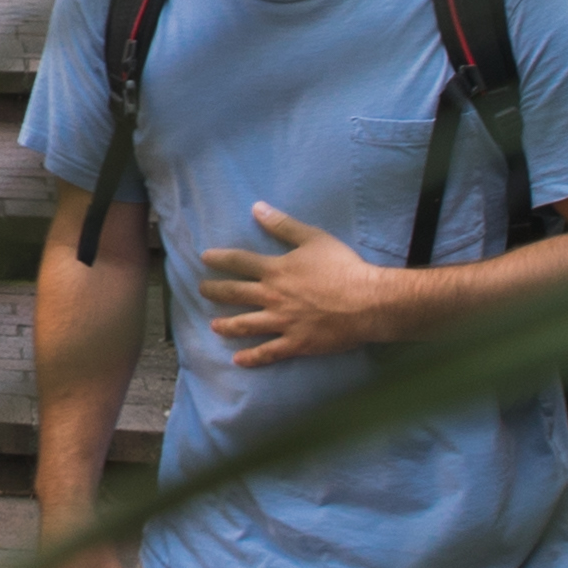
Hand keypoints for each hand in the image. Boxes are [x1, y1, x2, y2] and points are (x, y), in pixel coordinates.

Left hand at [197, 203, 410, 366]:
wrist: (366, 302)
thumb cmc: (342, 267)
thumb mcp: (313, 238)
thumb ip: (283, 225)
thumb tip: (256, 208)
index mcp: (275, 270)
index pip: (239, 262)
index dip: (220, 259)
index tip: (204, 258)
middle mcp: (272, 297)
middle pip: (235, 293)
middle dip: (215, 291)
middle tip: (201, 291)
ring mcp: (282, 322)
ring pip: (246, 325)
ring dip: (227, 325)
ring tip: (213, 325)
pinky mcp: (296, 343)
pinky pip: (268, 352)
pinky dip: (252, 357)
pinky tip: (237, 360)